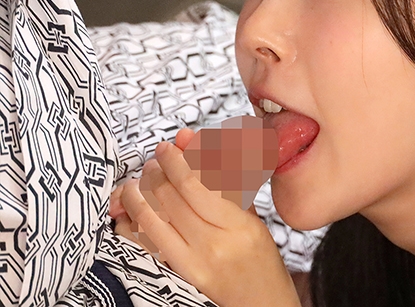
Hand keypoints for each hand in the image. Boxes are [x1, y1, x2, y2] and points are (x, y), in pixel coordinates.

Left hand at [114, 130, 299, 306]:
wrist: (262, 304)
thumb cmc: (261, 260)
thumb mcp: (253, 219)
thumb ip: (225, 182)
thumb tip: (194, 144)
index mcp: (239, 224)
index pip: (197, 185)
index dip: (177, 162)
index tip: (168, 147)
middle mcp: (214, 244)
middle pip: (171, 199)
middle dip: (155, 173)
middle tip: (153, 162)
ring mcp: (194, 263)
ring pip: (153, 220)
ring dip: (138, 196)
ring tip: (137, 183)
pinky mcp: (178, 277)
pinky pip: (145, 246)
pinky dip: (131, 226)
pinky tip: (131, 214)